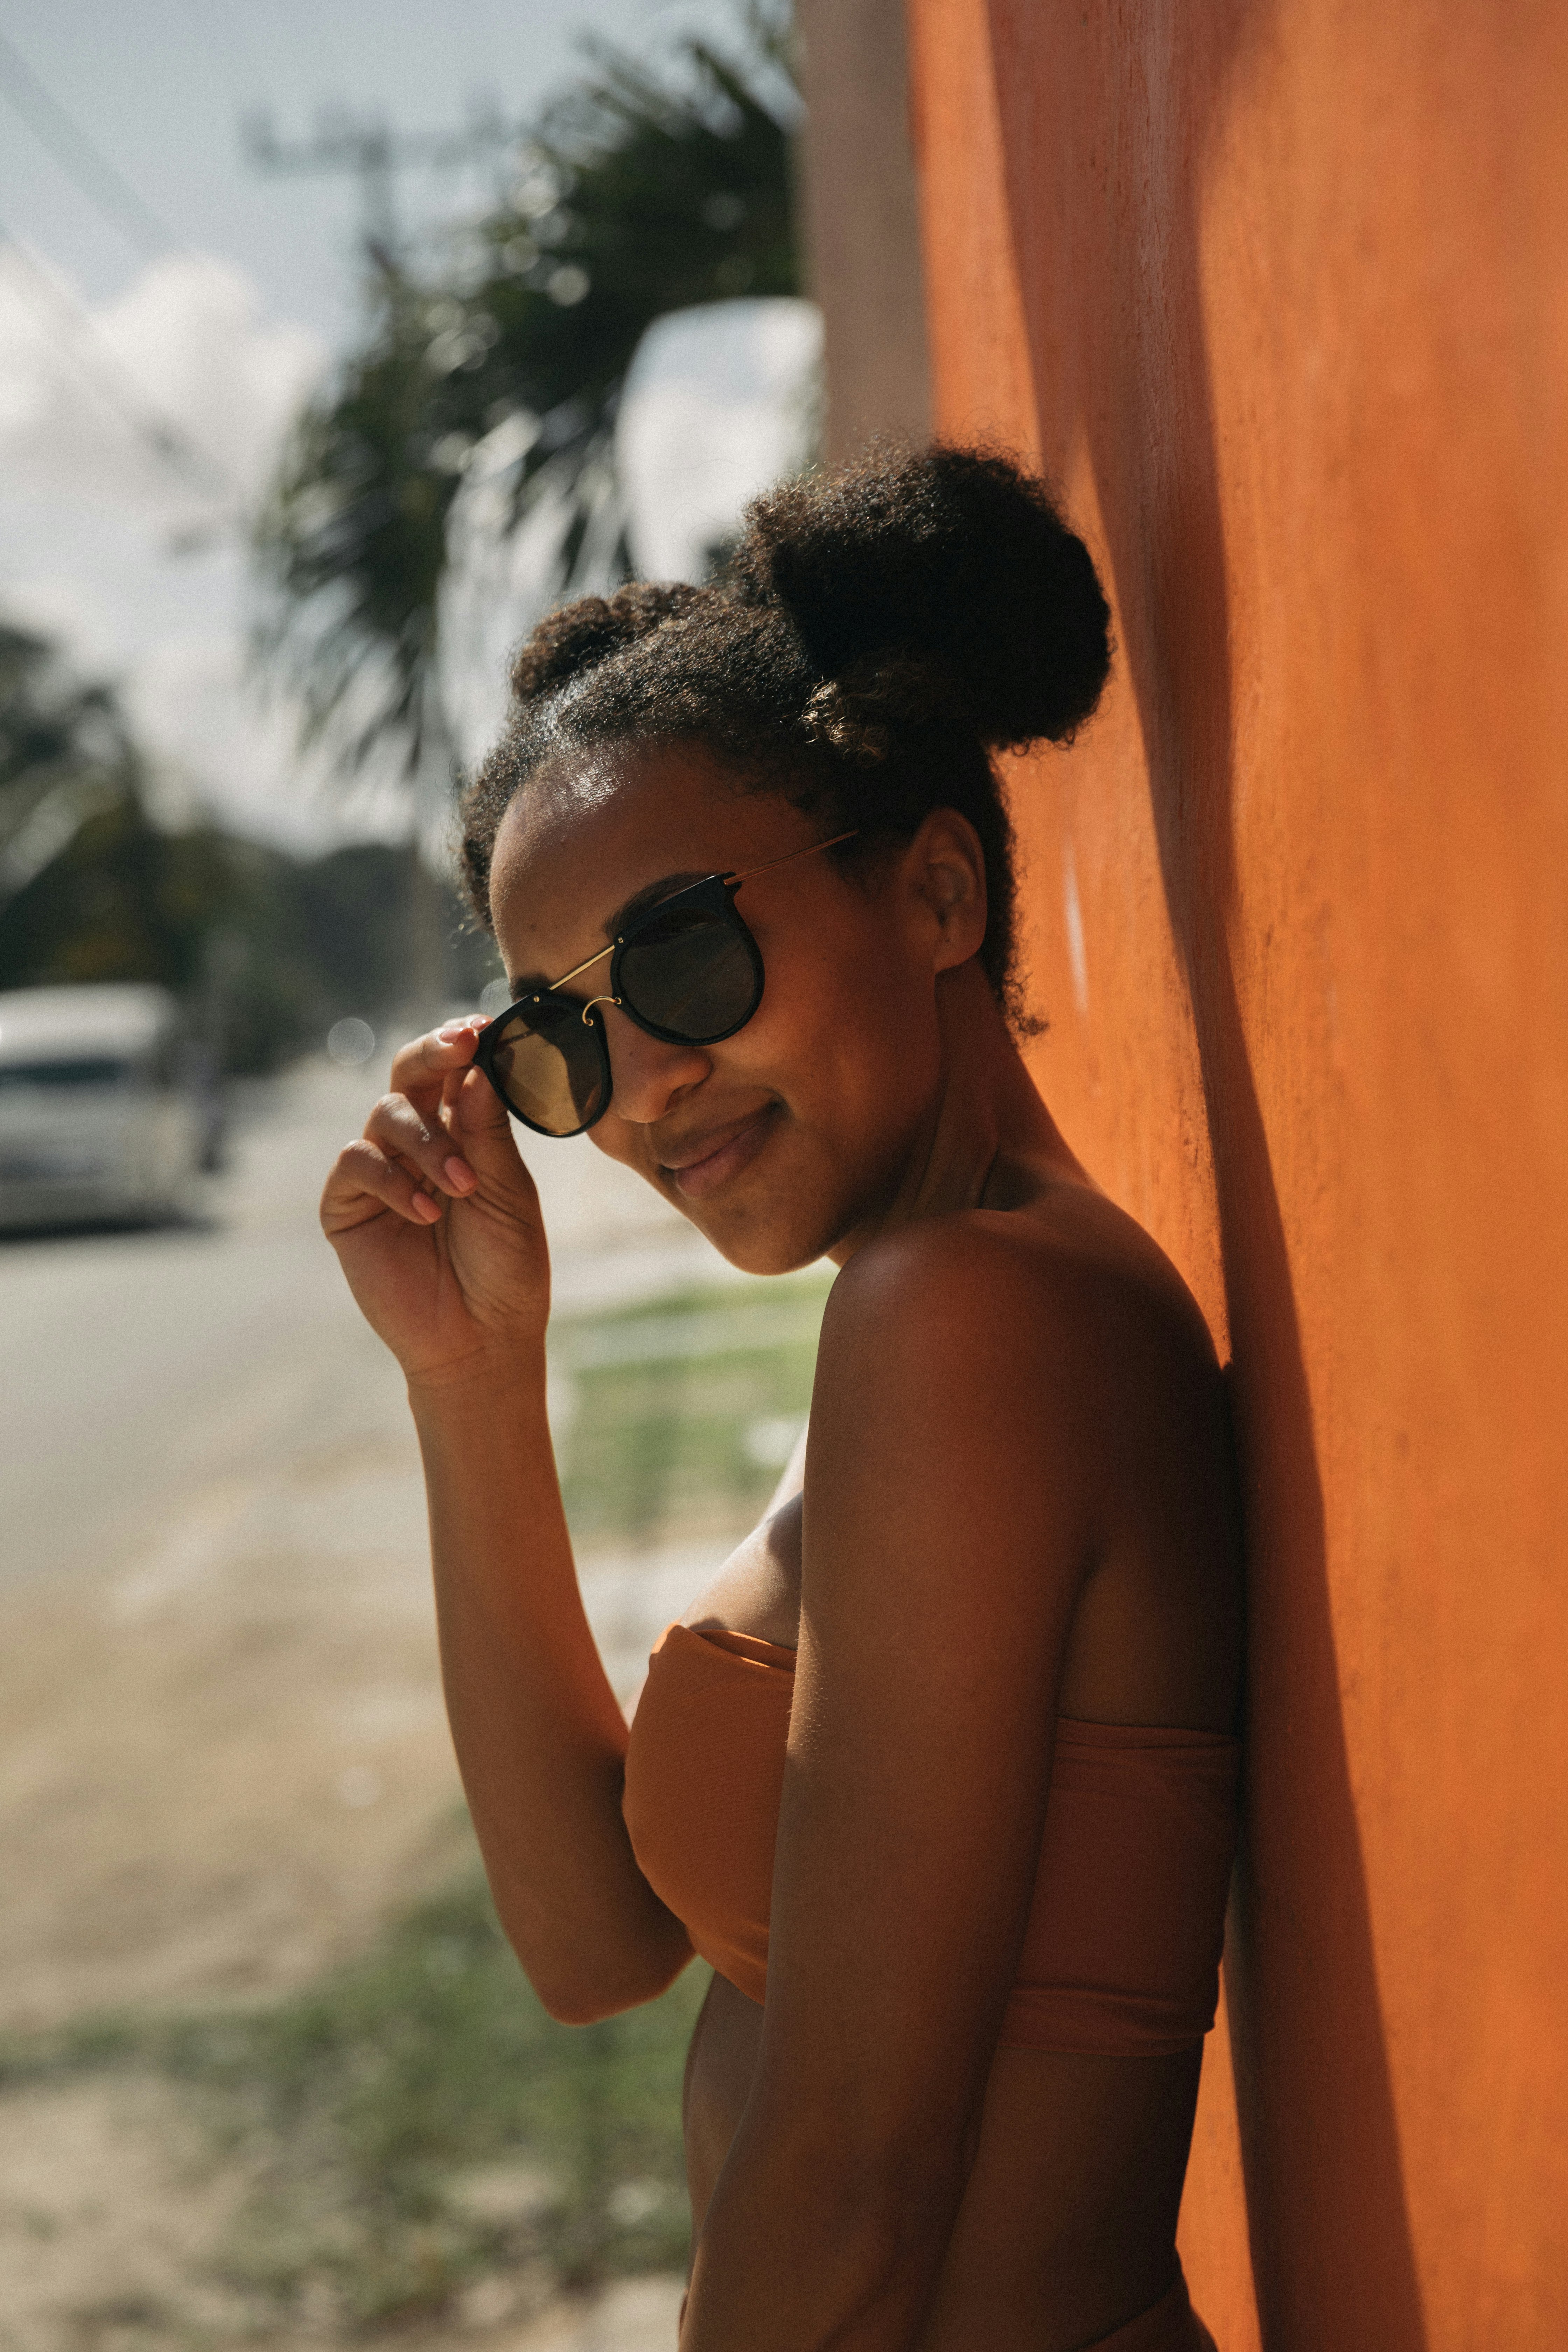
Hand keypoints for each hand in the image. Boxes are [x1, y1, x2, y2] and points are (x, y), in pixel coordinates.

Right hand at [320, 1016, 549, 1386]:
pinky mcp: (348, 1207)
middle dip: (432, 1053)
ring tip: (463, 1186)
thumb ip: (488, 1133)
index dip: (461, 1045)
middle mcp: (418, 1145)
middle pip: (408, 1073)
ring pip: (385, 1114)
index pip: (455, 1071)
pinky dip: (390, 1180)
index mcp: (464, 1133)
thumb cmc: (506, 1268)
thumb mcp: (508, 1195)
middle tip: (461, 1048)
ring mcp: (381, 1173)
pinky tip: (424, 1214)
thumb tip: (476, 1069)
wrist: (481, 1339)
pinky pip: (356, 1163)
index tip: (479, 1029)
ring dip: (427, 1141)